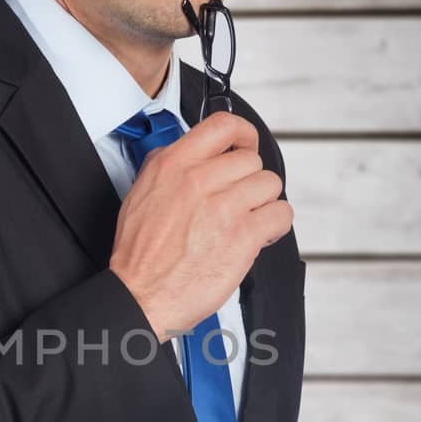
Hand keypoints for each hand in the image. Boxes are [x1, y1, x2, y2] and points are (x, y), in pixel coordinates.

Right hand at [108, 111, 293, 342]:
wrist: (140, 295)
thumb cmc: (139, 254)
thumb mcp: (139, 194)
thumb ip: (166, 166)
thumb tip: (190, 153)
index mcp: (173, 166)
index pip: (223, 126)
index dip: (243, 134)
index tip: (245, 145)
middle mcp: (198, 181)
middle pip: (251, 160)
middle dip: (248, 180)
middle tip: (239, 199)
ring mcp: (223, 208)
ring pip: (269, 184)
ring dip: (262, 202)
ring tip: (247, 219)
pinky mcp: (243, 236)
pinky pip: (280, 214)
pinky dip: (274, 225)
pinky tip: (258, 234)